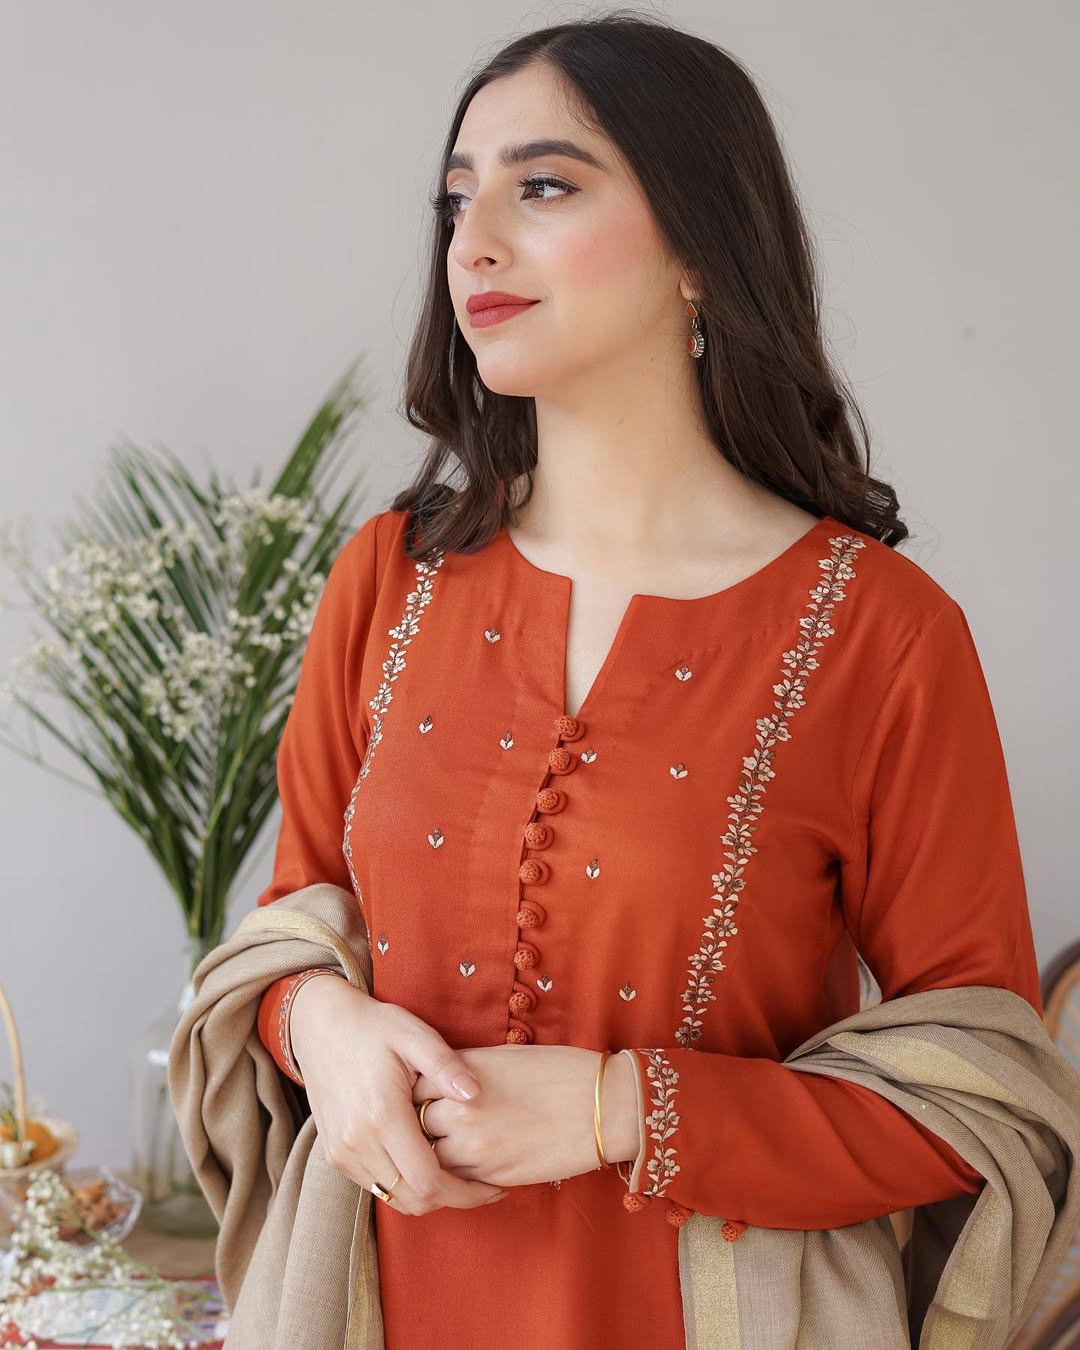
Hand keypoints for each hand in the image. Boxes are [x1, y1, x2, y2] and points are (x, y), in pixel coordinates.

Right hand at [287, 976, 509, 1215]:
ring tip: (458, 1173)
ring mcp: (342, 1152)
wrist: (322, 1026)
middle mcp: (358, 1142)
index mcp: (382, 1115)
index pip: (429, 1181)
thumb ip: (446, 1065)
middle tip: (482, 1185)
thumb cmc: (375, 1027)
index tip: (493, 1188)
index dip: (465, 1194)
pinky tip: (425, 1159)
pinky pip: (376, 1186)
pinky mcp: (334, 1154)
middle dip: (452, 1200)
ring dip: (428, 1195)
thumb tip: (475, 1094)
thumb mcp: (414, 1034)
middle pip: (413, 1201)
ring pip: (394, 1198)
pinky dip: (404, 1183)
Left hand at [410, 1044, 639, 1190]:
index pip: (412, 1087)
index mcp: (463, 1074)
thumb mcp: (506, 1057)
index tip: (416, 1097)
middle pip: (413, 1125)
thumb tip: (442, 1081)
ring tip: (440, 1149)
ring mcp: (474, 1146)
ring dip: (431, 1155)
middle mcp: (461, 1109)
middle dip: (415, 1127)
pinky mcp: (492, 1175)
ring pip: (429, 1159)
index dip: (412, 1094)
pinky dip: (455, 1175)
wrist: (603, 1106)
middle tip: (421, 1128)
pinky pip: (456, 1181)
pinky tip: (467, 1165)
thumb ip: (466, 1071)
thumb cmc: (560, 1072)